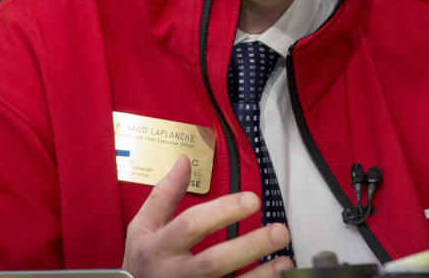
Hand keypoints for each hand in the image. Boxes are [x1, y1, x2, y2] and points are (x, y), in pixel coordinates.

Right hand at [123, 155, 293, 276]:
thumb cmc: (144, 259)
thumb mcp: (144, 226)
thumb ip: (164, 194)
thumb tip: (184, 161)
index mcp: (159, 247)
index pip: (192, 225)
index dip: (223, 211)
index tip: (252, 199)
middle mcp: (174, 273)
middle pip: (213, 262)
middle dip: (249, 246)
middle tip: (279, 231)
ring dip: (261, 276)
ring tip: (285, 261)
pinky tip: (278, 276)